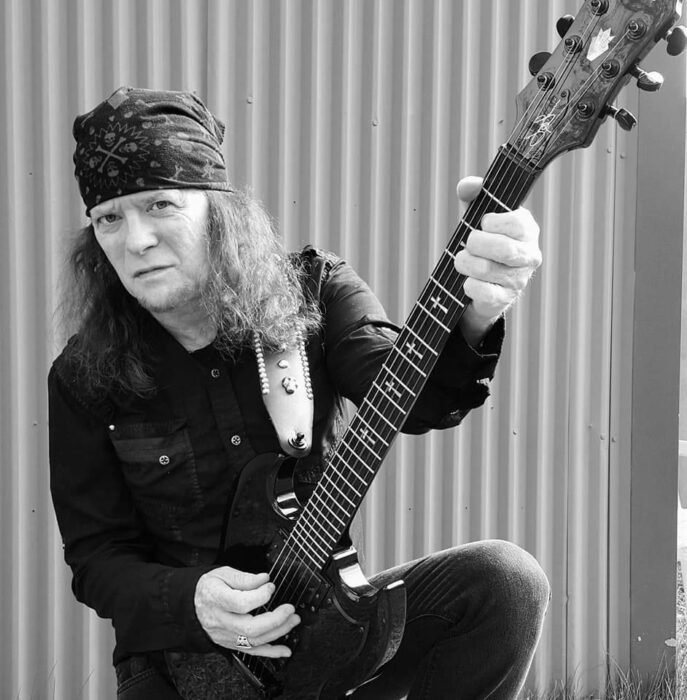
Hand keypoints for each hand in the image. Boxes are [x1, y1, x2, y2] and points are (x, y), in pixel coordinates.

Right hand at [194, 567, 299, 657]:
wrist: (193, 605)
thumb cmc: (210, 587)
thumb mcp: (223, 574)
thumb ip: (244, 578)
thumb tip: (264, 579)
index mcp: (216, 599)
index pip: (240, 603)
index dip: (259, 596)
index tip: (270, 586)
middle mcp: (221, 621)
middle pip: (249, 627)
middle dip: (275, 620)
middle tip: (290, 609)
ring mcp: (226, 636)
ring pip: (253, 641)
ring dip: (278, 632)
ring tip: (293, 620)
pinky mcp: (231, 644)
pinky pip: (252, 652)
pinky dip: (271, 653)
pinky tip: (285, 650)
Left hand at [454, 176, 541, 344]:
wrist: (480, 284)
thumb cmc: (482, 243)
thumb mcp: (477, 217)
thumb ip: (474, 196)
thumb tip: (467, 186)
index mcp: (527, 230)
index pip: (517, 223)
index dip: (494, 222)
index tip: (483, 223)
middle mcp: (529, 255)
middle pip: (504, 249)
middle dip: (476, 244)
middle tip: (469, 243)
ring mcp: (519, 279)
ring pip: (488, 269)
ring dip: (466, 263)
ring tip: (463, 261)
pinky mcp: (504, 299)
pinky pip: (482, 290)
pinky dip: (468, 284)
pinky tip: (468, 280)